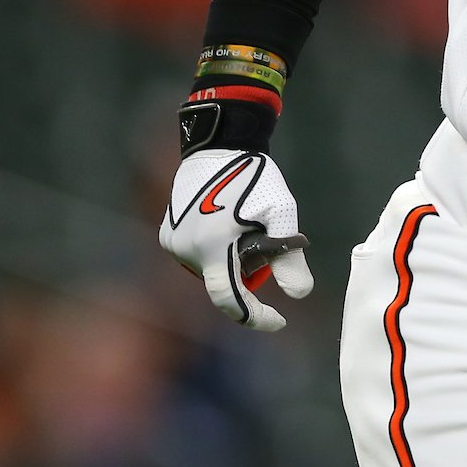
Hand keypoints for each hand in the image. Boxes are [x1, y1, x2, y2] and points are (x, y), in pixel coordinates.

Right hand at [160, 149, 312, 330]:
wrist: (219, 145)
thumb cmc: (255, 177)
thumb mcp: (281, 213)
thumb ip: (289, 257)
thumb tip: (300, 294)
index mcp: (212, 247)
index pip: (230, 300)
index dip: (254, 317)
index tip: (279, 320)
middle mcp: (185, 250)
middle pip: (224, 281)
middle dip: (249, 271)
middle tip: (264, 237)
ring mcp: (172, 243)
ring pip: (211, 269)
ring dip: (231, 260)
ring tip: (244, 223)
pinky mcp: (166, 235)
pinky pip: (198, 256)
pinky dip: (217, 251)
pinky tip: (227, 221)